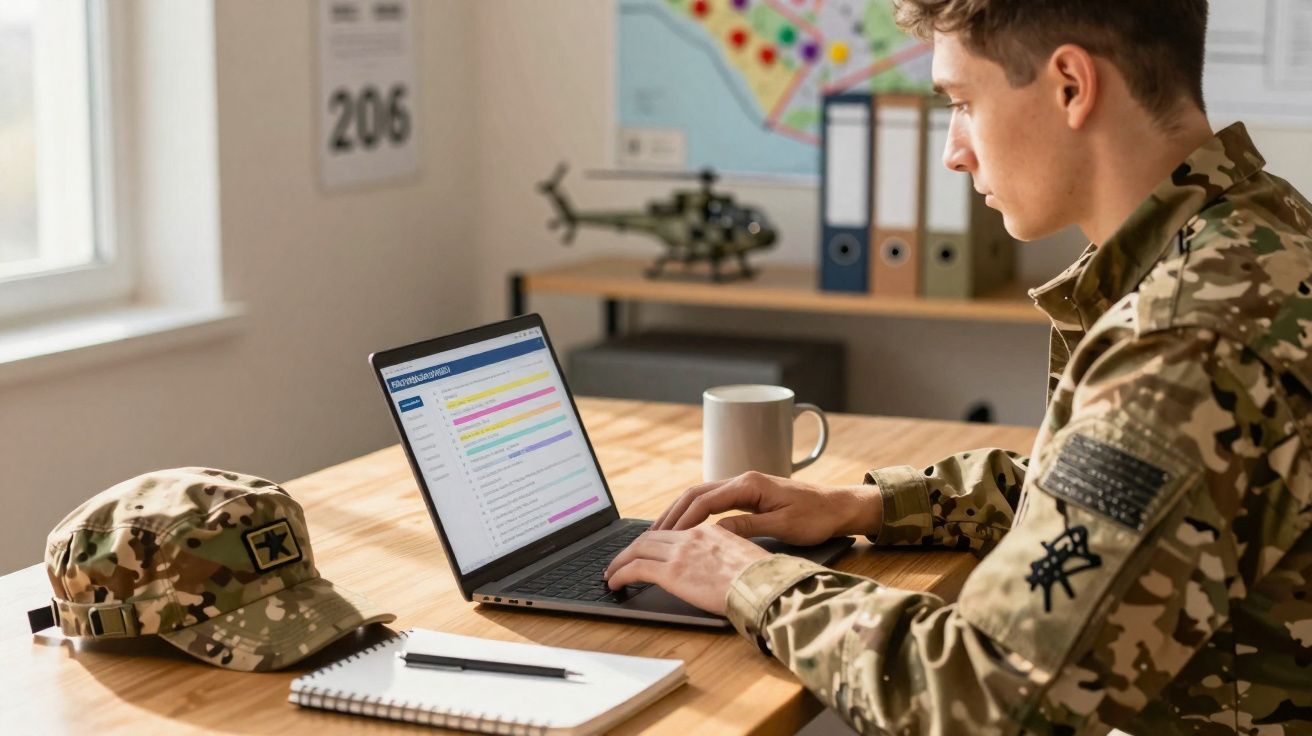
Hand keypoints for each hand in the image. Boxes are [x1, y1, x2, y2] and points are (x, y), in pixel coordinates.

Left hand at [602, 526, 769, 613]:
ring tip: (611, 573)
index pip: (673, 531)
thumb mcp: (746, 558)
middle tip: (620, 560)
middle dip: (631, 549)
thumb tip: (722, 567)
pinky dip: (620, 573)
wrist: (766, 586)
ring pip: (638, 549)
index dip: (654, 540)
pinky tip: (614, 583)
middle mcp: (692, 536)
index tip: (645, 550)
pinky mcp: (672, 572)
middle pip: (651, 537)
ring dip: (620, 561)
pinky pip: (635, 568)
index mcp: (710, 531)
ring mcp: (680, 552)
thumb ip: (728, 555)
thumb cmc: (764, 579)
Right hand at [651, 471, 882, 545]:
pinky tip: (686, 529)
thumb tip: (715, 534)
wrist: (840, 507)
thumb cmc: (818, 517)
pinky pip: (714, 503)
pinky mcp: (749, 496)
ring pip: (702, 496)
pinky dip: (695, 514)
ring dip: (680, 513)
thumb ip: (748, 527)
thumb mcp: (783, 526)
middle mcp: (743, 480)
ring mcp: (745, 487)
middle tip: (651, 536)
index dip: (683, 520)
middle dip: (672, 514)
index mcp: (750, 484)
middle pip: (696, 493)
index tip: (665, 538)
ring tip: (660, 533)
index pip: (705, 500)